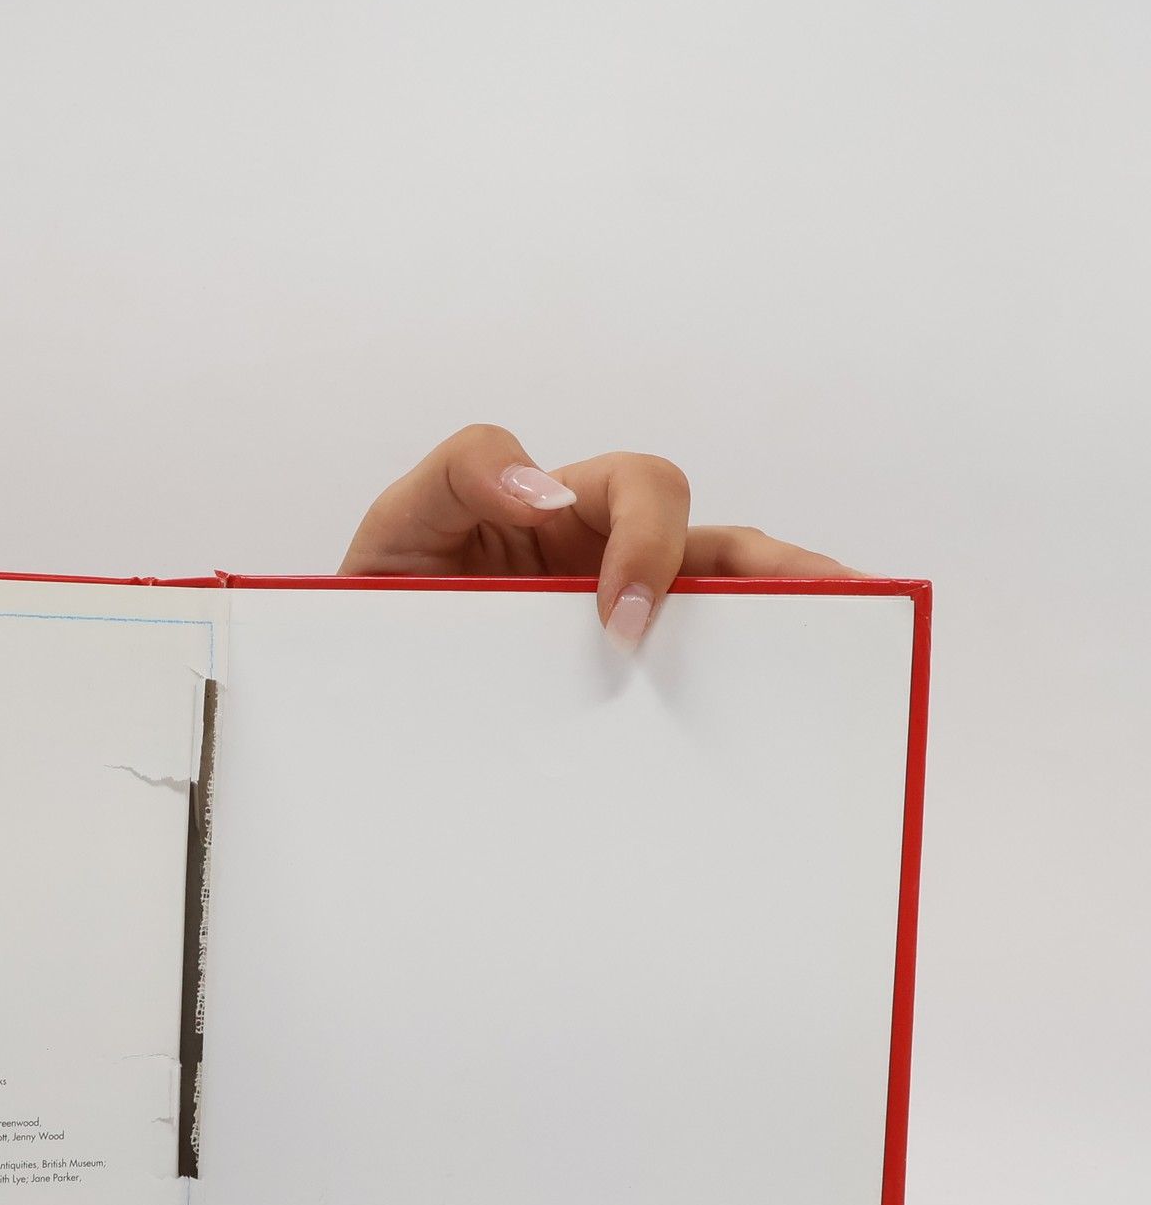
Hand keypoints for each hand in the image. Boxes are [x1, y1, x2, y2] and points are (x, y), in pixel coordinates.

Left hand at [340, 424, 859, 648]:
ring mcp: (617, 626)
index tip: (617, 617)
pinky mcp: (620, 689)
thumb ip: (461, 476)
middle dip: (775, 569)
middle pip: (715, 543)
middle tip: (815, 607)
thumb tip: (548, 491)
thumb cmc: (377, 596)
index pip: (638, 488)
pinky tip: (784, 728)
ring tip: (855, 645)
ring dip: (795, 619)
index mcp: (562, 511)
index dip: (644, 538)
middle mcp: (605, 563)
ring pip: (727, 608)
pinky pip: (694, 682)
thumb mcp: (399, 523)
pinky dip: (741, 696)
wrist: (349, 689)